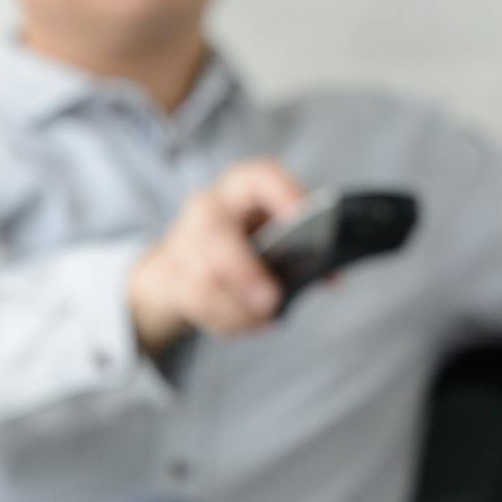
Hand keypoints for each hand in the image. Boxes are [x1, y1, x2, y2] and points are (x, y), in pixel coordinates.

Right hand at [127, 158, 306, 351]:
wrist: (183, 260)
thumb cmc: (241, 240)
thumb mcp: (272, 231)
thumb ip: (304, 247)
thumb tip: (331, 276)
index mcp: (241, 187)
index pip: (259, 177)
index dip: (283, 194)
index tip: (303, 217)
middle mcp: (208, 210)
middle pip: (215, 237)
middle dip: (243, 273)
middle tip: (270, 302)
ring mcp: (182, 244)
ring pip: (202, 282)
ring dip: (236, 309)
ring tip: (265, 319)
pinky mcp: (169, 278)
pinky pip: (196, 306)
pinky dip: (226, 321)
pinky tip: (245, 324)